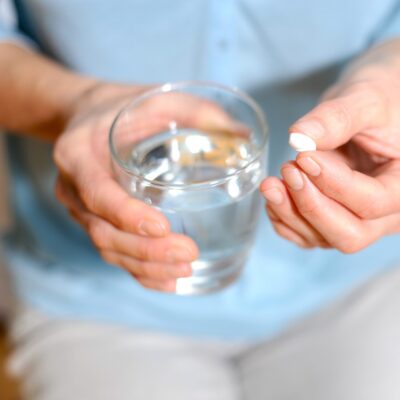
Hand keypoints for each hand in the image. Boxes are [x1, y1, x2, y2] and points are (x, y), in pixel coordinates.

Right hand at [54, 82, 241, 290]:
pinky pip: (113, 252)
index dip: (127, 215)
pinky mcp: (95, 221)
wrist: (91, 117)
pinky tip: (168, 280)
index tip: (162, 227)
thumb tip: (245, 137)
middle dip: (146, 250)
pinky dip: (139, 271)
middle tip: (188, 254)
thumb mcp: (158, 98)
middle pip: (104, 231)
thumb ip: (197, 112)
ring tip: (184, 270)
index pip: (97, 193)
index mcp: (78, 153)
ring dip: (146, 266)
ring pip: (108, 249)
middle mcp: (73, 187)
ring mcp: (81, 209)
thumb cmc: (125, 108)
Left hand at [261, 46, 399, 252]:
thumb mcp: (365, 98)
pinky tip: (274, 195)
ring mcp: (358, 219)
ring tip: (271, 182)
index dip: (333, 183)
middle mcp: (386, 213)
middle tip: (288, 170)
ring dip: (291, 213)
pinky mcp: (333, 217)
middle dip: (311, 206)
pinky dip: (286, 219)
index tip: (303, 157)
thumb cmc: (379, 98)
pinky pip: (307, 235)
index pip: (372, 202)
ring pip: (324, 238)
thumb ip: (336, 118)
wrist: (369, 107)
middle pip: (349, 234)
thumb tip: (298, 137)